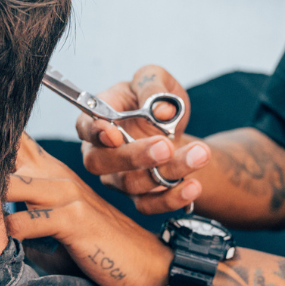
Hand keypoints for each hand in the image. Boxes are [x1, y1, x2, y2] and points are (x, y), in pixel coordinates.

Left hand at [7, 134, 172, 285]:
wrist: (143, 262)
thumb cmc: (96, 245)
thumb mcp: (55, 224)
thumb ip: (22, 216)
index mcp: (50, 174)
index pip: (16, 142)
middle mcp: (57, 177)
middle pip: (9, 151)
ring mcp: (66, 196)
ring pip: (11, 184)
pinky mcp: (73, 221)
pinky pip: (27, 222)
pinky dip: (9, 233)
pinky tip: (2, 242)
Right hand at [76, 66, 210, 214]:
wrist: (177, 129)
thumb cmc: (156, 101)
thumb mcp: (157, 79)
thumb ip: (153, 85)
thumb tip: (160, 111)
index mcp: (99, 118)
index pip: (84, 127)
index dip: (94, 132)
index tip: (113, 133)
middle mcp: (102, 152)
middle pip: (101, 162)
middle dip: (134, 156)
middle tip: (165, 146)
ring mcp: (118, 177)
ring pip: (132, 183)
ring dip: (168, 170)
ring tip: (199, 154)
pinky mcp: (140, 197)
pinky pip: (149, 206)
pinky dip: (172, 199)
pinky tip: (193, 186)